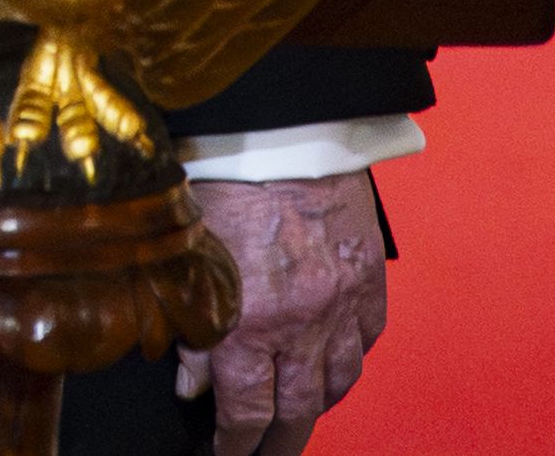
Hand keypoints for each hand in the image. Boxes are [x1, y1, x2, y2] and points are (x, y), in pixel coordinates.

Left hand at [177, 169, 387, 453]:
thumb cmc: (222, 180)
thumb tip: (191, 383)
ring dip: (316, 405)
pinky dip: (351, 359)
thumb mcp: (184, 257)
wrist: (282, 130)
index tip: (225, 455)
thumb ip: (188, 325)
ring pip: (339, 381)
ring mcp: (342, 304)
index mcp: (248, 321)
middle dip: (280, 444)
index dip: (235, 445)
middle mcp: (301, 323)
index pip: (246, 412)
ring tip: (298, 416)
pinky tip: (335, 362)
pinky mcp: (369, 280)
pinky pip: (367, 339)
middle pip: (298, 411)